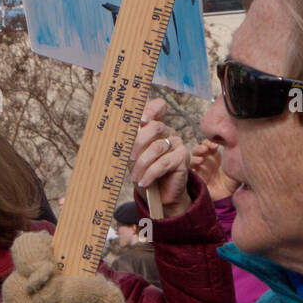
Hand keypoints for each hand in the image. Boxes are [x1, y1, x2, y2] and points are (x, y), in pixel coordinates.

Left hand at [131, 98, 189, 217]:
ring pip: (157, 148)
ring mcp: (178, 144)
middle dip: (138, 143)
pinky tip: (143, 182)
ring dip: (142, 164)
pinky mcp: (182, 158)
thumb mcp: (135, 158)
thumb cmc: (145, 173)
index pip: (159, 107)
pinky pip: (163, 163)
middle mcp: (169, 132)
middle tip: (129, 158)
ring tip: (135, 177)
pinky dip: (150, 174)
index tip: (140, 120)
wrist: (160, 196)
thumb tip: (120, 136)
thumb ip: (131, 145)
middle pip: (155, 127)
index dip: (151, 109)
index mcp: (157, 127)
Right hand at [191, 139, 239, 201]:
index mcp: (215, 156)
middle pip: (198, 150)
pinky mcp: (197, 179)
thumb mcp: (236, 168)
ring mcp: (201, 170)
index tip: (216, 146)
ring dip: (195, 157)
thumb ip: (235, 157)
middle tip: (206, 149)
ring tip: (201, 160)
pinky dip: (191, 167)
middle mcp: (206, 161)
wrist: (229, 197)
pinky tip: (197, 167)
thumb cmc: (233, 182)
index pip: (208, 144)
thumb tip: (239, 145)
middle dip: (200, 148)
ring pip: (192, 159)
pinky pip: (190, 171)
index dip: (209, 143)